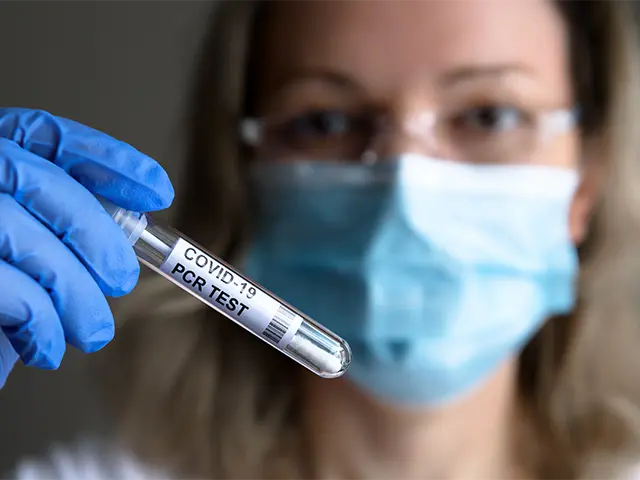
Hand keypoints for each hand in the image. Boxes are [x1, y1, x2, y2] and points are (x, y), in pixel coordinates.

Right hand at [0, 108, 173, 387]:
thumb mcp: (27, 261)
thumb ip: (59, 238)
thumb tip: (123, 246)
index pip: (46, 137)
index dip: (108, 160)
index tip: (159, 193)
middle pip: (37, 180)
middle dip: (96, 233)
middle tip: (122, 281)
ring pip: (18, 232)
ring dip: (72, 290)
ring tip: (93, 330)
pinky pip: (2, 286)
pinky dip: (38, 320)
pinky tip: (47, 346)